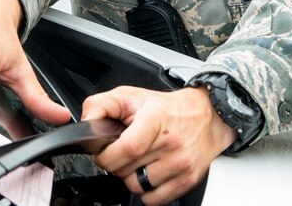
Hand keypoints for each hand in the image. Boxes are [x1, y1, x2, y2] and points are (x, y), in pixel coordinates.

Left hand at [82, 86, 236, 204]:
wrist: (206, 116)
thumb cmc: (165, 108)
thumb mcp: (130, 95)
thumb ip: (101, 105)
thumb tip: (85, 124)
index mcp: (155, 118)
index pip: (127, 148)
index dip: (107, 155)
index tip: (104, 152)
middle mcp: (171, 143)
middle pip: (126, 171)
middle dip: (116, 165)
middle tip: (123, 152)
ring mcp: (181, 164)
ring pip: (137, 187)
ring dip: (131, 178)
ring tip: (139, 160)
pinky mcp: (188, 180)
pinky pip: (153, 200)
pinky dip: (146, 190)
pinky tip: (150, 172)